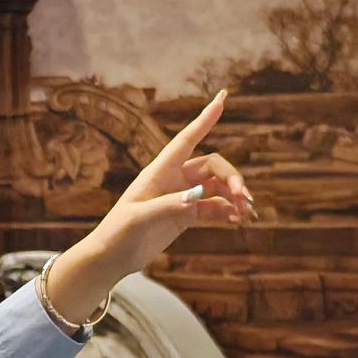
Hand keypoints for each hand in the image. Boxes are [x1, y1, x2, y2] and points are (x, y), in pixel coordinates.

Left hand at [47, 91, 253, 319]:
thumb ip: (168, 206)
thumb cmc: (118, 233)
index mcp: (159, 172)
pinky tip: (237, 220)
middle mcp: (173, 180)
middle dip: (232, 178)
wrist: (111, 257)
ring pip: (216, 188)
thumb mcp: (139, 219)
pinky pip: (213, 208)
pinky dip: (227, 211)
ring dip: (234, 197)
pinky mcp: (185, 216)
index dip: (204, 120)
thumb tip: (197, 197)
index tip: (222, 99)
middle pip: (212, 167)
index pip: (186, 140)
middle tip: (244, 197)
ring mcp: (181, 197)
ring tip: (246, 212)